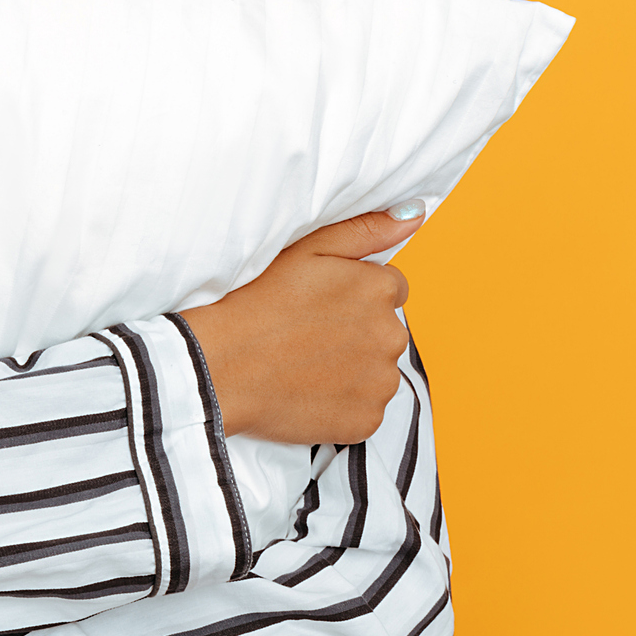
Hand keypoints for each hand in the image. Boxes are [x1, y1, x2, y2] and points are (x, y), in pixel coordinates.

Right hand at [179, 206, 418, 444]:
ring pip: (377, 372)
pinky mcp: (367, 421)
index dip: (354, 295)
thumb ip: (366, 230)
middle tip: (308, 335)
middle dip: (358, 332)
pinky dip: (343, 404)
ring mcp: (381, 382)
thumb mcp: (309, 248)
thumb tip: (415, 215)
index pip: (390, 289)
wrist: (221, 367)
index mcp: (380, 289)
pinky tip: (308, 392)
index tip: (321, 305)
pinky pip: (365, 409)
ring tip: (305, 364)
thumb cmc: (257, 301)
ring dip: (353, 369)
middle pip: (385, 331)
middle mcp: (392, 335)